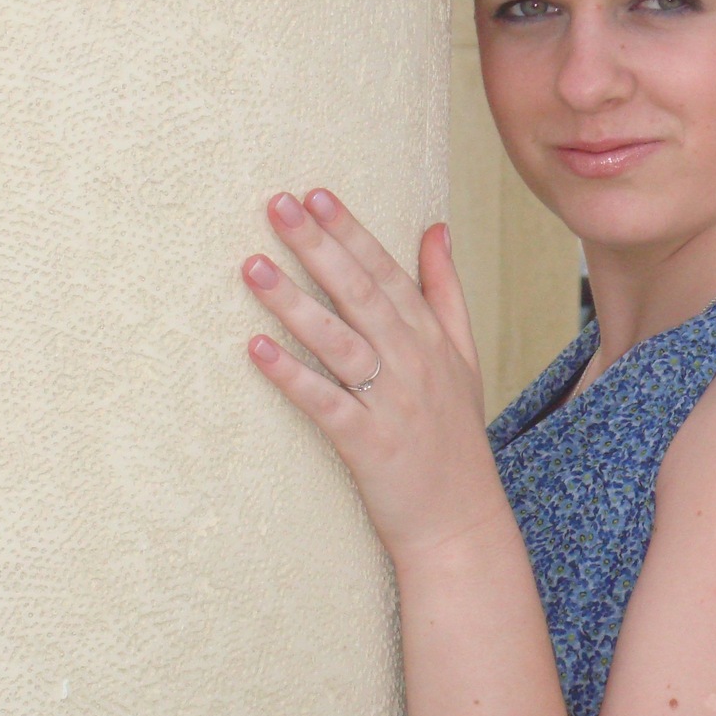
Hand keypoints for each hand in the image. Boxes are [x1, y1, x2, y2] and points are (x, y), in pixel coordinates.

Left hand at [242, 189, 504, 558]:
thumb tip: (437, 228)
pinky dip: (292, 376)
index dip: (350, 231)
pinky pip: (325, 403)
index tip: (315, 193)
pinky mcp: (368, 444)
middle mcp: (413, 362)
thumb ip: (445, 291)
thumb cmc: (454, 437)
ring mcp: (392, 402)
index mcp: (431, 338)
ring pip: (339, 342)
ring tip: (252, 266)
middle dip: (318, 246)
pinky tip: (256, 348)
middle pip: (360, 294)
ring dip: (294, 302)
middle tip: (277, 205)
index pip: (387, 272)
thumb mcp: (463, 357)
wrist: (462, 522)